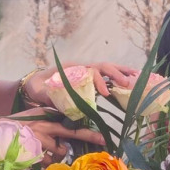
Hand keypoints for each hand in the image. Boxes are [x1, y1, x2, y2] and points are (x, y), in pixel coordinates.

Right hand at [4, 108, 106, 165]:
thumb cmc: (16, 125)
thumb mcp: (34, 116)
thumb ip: (49, 119)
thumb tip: (65, 125)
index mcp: (46, 118)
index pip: (72, 125)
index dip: (89, 132)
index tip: (103, 137)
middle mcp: (46, 128)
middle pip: (72, 135)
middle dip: (88, 138)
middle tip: (103, 142)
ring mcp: (41, 142)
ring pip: (60, 151)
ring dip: (56, 151)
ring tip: (43, 146)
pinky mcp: (36, 155)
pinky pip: (48, 160)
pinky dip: (44, 159)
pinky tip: (35, 154)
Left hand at [24, 62, 138, 103]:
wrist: (34, 85)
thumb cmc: (37, 87)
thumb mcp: (40, 91)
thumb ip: (50, 95)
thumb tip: (63, 103)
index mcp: (71, 68)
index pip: (89, 72)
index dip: (98, 81)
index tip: (105, 93)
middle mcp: (81, 67)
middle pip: (102, 67)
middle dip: (115, 74)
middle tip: (126, 83)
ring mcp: (86, 72)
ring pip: (106, 68)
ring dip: (120, 71)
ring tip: (136, 76)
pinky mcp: (89, 79)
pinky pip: (106, 76)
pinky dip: (118, 76)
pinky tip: (130, 79)